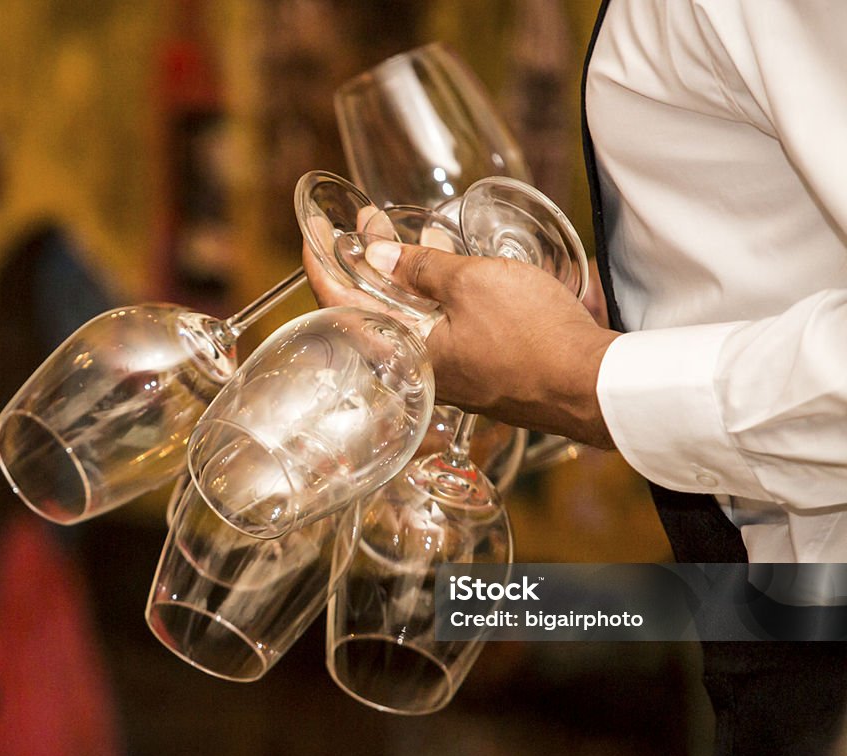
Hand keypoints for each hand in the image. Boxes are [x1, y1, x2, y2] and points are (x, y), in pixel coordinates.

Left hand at [304, 237, 619, 448]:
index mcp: (405, 350)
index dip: (322, 262)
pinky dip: (431, 293)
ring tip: (398, 232)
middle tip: (365, 220)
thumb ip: (419, 269)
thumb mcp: (473, 284)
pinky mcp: (476, 369)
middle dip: (364, 259)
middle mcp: (419, 367)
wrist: (591, 385)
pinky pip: (438, 327)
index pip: (340, 304)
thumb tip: (375, 257)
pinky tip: (442, 265)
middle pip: (374, 307)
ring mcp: (448, 371)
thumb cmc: (534, 337)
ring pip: (408, 316)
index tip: (313, 231)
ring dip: (399, 272)